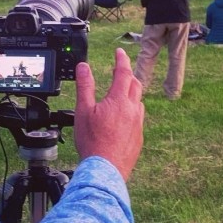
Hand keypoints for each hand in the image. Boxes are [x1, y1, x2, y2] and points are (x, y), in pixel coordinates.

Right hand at [73, 47, 143, 180]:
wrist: (105, 170)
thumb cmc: (93, 142)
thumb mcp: (83, 110)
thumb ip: (85, 86)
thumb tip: (84, 67)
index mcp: (119, 100)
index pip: (123, 72)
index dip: (122, 59)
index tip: (120, 52)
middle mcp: (132, 110)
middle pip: (135, 85)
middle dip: (128, 75)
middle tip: (120, 70)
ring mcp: (138, 124)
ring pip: (138, 102)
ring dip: (131, 93)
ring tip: (122, 93)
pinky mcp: (139, 137)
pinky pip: (138, 118)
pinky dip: (132, 111)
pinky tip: (123, 118)